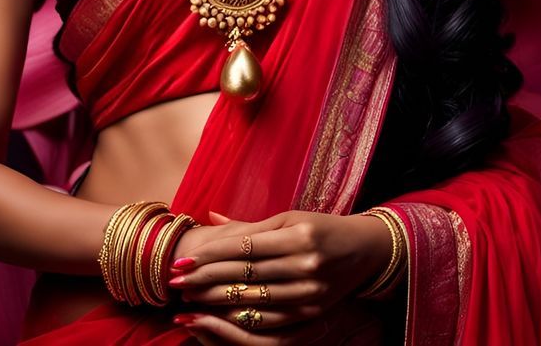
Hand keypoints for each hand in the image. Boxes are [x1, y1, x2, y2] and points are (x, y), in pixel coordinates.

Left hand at [165, 208, 392, 342]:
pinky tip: (218, 316)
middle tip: (175, 281)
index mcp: (297, 234)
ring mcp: (310, 292)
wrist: (364, 250)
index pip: (243, 247)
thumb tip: (210, 218)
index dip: (209, 255)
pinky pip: (271, 322)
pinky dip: (242, 319)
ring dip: (216, 302)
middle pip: (245, 275)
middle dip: (205, 279)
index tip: (182, 260)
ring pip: (254, 301)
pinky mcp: (313, 312)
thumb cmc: (319, 227)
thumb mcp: (289, 218)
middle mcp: (305, 263)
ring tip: (189, 299)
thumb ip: (249, 224)